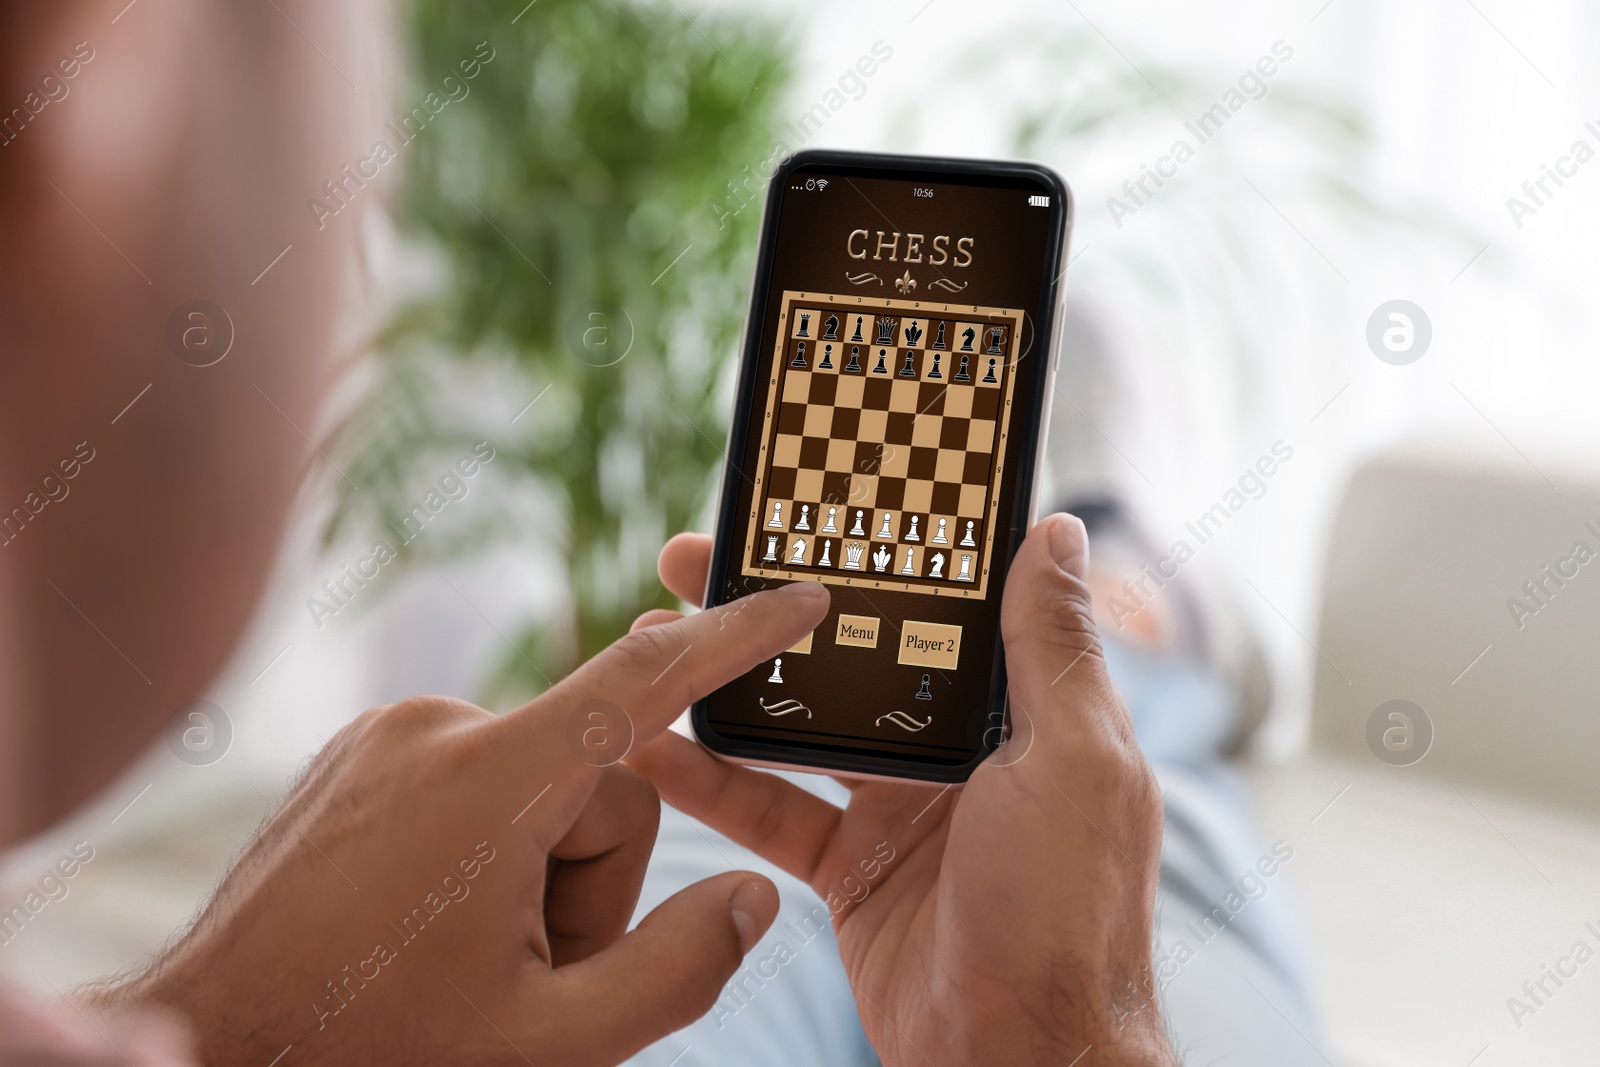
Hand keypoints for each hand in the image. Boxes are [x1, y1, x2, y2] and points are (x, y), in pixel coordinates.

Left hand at [91, 582, 830, 1065]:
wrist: (210, 1048)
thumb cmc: (375, 1055)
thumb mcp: (550, 1044)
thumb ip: (677, 970)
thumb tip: (756, 895)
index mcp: (490, 784)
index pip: (647, 683)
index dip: (738, 640)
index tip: (801, 600)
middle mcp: (438, 727)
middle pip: (601, 782)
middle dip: (593, 882)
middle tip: (526, 973)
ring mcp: (390, 732)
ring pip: (542, 785)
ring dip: (537, 873)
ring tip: (467, 955)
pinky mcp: (364, 750)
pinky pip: (479, 778)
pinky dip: (488, 846)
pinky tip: (430, 921)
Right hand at [631, 516, 1175, 1064]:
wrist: (1021, 1056)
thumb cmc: (1069, 911)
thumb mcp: (1076, 759)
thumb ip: (1055, 647)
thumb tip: (1058, 532)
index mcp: (1017, 711)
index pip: (937, 610)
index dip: (874, 560)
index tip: (809, 512)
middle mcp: (957, 750)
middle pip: (850, 658)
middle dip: (776, 611)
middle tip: (699, 564)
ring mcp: (897, 808)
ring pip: (797, 726)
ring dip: (728, 684)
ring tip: (654, 639)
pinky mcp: (848, 866)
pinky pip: (767, 807)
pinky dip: (708, 780)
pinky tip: (650, 745)